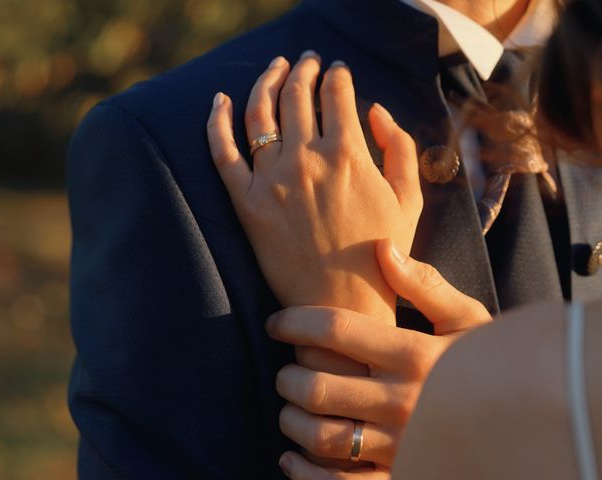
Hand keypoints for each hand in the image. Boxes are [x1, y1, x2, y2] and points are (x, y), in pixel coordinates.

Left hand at [206, 52, 421, 320]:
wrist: (342, 304)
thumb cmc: (381, 254)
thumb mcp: (409, 198)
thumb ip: (400, 147)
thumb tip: (376, 110)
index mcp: (348, 153)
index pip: (337, 93)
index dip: (338, 74)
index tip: (337, 70)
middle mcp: (306, 158)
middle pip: (298, 93)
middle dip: (305, 69)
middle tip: (307, 62)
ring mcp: (271, 179)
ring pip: (260, 111)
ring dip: (267, 80)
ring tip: (275, 68)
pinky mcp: (245, 203)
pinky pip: (222, 153)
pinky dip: (216, 121)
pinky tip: (219, 100)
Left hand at [266, 238, 491, 474]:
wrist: (532, 416)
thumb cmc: (491, 362)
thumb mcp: (467, 319)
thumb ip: (424, 284)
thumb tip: (382, 248)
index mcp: (414, 355)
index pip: (335, 330)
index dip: (293, 321)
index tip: (276, 322)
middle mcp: (403, 401)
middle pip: (316, 387)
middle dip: (287, 376)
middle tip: (286, 369)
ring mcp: (401, 446)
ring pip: (321, 437)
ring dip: (292, 419)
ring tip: (292, 406)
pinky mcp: (400, 476)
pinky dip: (305, 474)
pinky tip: (292, 459)